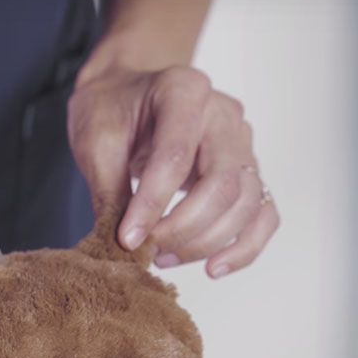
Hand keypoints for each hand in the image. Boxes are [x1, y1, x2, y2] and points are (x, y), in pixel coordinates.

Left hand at [68, 65, 278, 277]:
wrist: (124, 97)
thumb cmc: (110, 111)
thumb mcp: (95, 142)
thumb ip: (111, 191)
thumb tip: (124, 247)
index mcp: (183, 90)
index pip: (175, 156)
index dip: (151, 203)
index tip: (127, 239)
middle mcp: (223, 114)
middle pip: (222, 184)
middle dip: (183, 228)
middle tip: (147, 250)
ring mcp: (241, 142)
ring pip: (246, 204)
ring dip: (207, 242)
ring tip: (164, 258)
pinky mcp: (246, 171)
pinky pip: (262, 214)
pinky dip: (244, 247)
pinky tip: (213, 267)